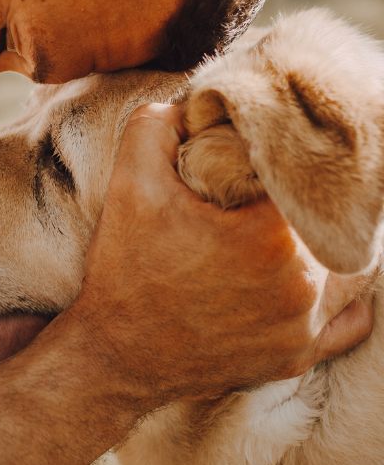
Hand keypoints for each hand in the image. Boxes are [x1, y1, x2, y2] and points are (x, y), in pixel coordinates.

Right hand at [73, 103, 373, 406]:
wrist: (114, 355)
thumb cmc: (125, 271)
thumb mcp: (129, 184)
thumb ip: (157, 125)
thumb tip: (193, 105)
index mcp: (272, 237)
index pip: (305, 175)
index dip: (284, 159)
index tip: (259, 158)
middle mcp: (303, 286)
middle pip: (332, 219)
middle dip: (304, 199)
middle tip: (267, 192)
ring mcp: (304, 328)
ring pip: (350, 267)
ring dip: (325, 241)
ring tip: (287, 227)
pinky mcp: (297, 358)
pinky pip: (348, 321)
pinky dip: (338, 295)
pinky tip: (308, 275)